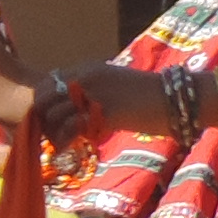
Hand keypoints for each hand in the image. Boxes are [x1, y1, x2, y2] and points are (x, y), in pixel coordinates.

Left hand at [41, 60, 167, 142]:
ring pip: (53, 114)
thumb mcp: (114, 85)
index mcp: (88, 69)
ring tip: (60, 143)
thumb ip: (91, 93)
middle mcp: (86, 78)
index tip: (50, 118)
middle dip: (43, 117)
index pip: (49, 81)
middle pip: (45, 97)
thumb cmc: (149, 97)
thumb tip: (74, 109)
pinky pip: (71, 128)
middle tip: (51, 133)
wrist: (174, 100)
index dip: (45, 102)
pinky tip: (67, 149)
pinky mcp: (102, 113)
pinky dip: (65, 142)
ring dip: (52, 131)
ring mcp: (93, 94)